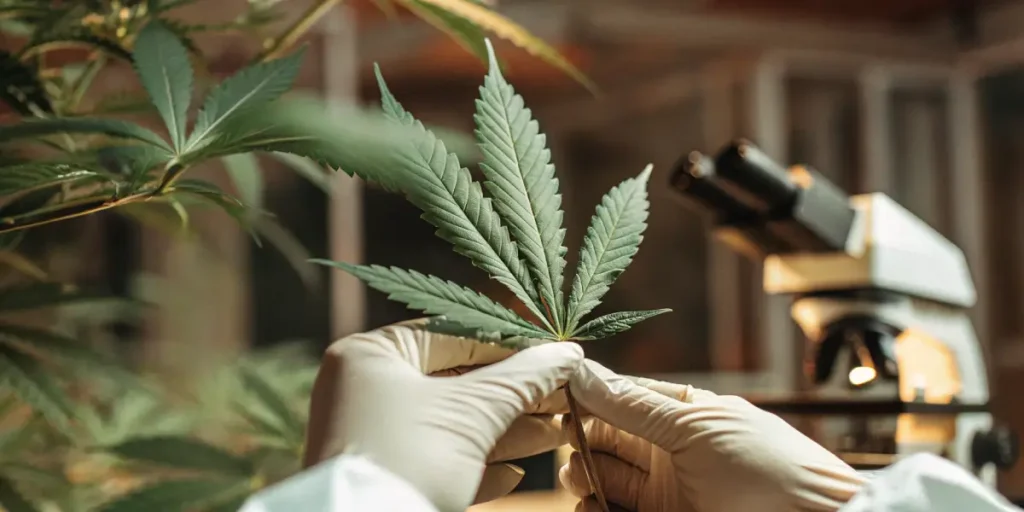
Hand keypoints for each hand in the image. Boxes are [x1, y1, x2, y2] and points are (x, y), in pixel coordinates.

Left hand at [303, 319, 582, 511]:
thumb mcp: (472, 412)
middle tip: (565, 395)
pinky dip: (479, 465)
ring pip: (454, 424)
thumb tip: (566, 354)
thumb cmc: (410, 459)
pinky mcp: (388, 476)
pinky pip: (439, 461)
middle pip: (458, 381)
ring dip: (509, 431)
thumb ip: (521, 379)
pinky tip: (516, 473)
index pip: (457, 335)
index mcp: (374, 355)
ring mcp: (376, 436)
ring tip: (559, 431)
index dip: (514, 346)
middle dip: (516, 394)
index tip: (557, 356)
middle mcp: (369, 389)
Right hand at [560, 361, 865, 511]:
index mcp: (679, 410)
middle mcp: (666, 448)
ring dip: (581, 474)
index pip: (617, 395)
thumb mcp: (694, 426)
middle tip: (567, 443)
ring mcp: (663, 487)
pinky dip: (593, 506)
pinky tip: (590, 505)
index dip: (585, 395)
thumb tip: (580, 370)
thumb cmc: (765, 466)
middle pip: (601, 437)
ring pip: (600, 476)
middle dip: (577, 438)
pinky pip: (611, 509)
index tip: (552, 397)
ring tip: (581, 478)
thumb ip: (632, 404)